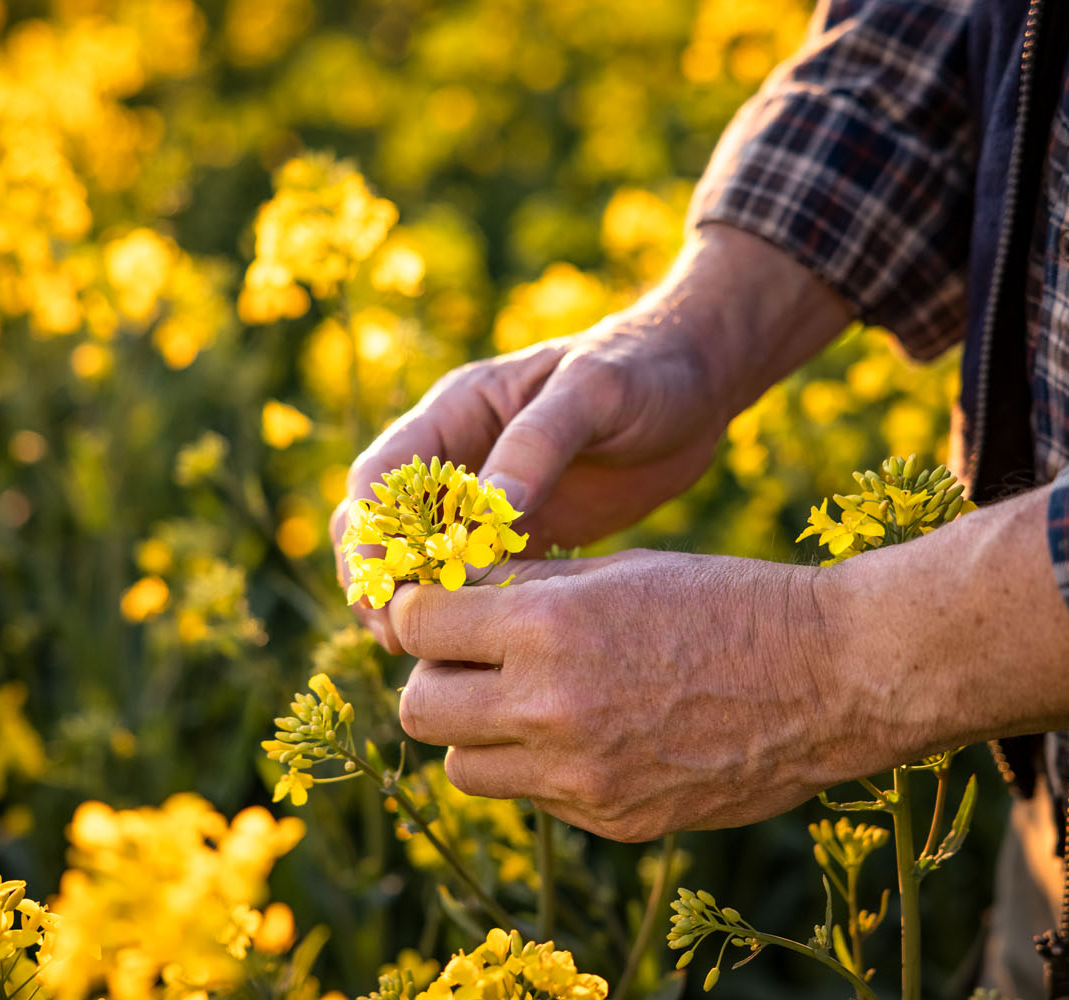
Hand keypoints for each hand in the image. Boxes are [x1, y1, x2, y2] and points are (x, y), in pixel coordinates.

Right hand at [334, 227, 851, 648]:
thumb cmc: (646, 369)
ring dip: (415, 604)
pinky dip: (468, 612)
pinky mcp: (523, 534)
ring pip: (420, 561)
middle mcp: (458, 458)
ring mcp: (486, 500)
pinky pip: (475, 580)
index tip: (385, 584)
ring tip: (433, 652)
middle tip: (402, 636)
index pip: (380, 479)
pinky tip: (485, 649)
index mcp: (456, 412)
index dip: (370, 533)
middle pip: (382, 528)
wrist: (698, 383)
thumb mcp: (595, 393)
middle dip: (379, 580)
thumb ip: (540, 442)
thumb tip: (490, 508)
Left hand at [386, 550, 874, 841]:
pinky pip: (534, 796)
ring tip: (527, 700)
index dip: (419, 612)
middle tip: (471, 660)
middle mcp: (551, 708)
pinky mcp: (613, 820)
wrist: (832, 675)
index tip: (438, 608)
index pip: (416, 627)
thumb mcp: (618, 570)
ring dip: (477, 733)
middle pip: (418, 710)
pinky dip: (540, 767)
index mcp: (548, 628)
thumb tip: (451, 594)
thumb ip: (525, 591)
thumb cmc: (726, 600)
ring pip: (463, 768)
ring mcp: (581, 777)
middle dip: (434, 679)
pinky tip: (592, 731)